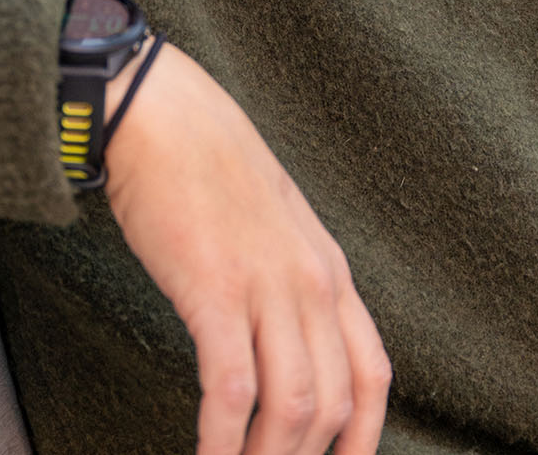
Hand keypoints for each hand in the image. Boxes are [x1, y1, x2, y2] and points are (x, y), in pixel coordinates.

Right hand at [103, 42, 391, 454]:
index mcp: (330, 269)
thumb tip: (288, 345)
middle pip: (333, 403)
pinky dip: (221, 440)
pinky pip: (231, 388)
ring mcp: (267, 285)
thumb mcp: (278, 224)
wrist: (165, 115)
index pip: (372, 373)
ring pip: (292, 407)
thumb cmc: (211, 167)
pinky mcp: (215, 289)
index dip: (360, 438)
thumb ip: (291, 280)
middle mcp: (312, 281)